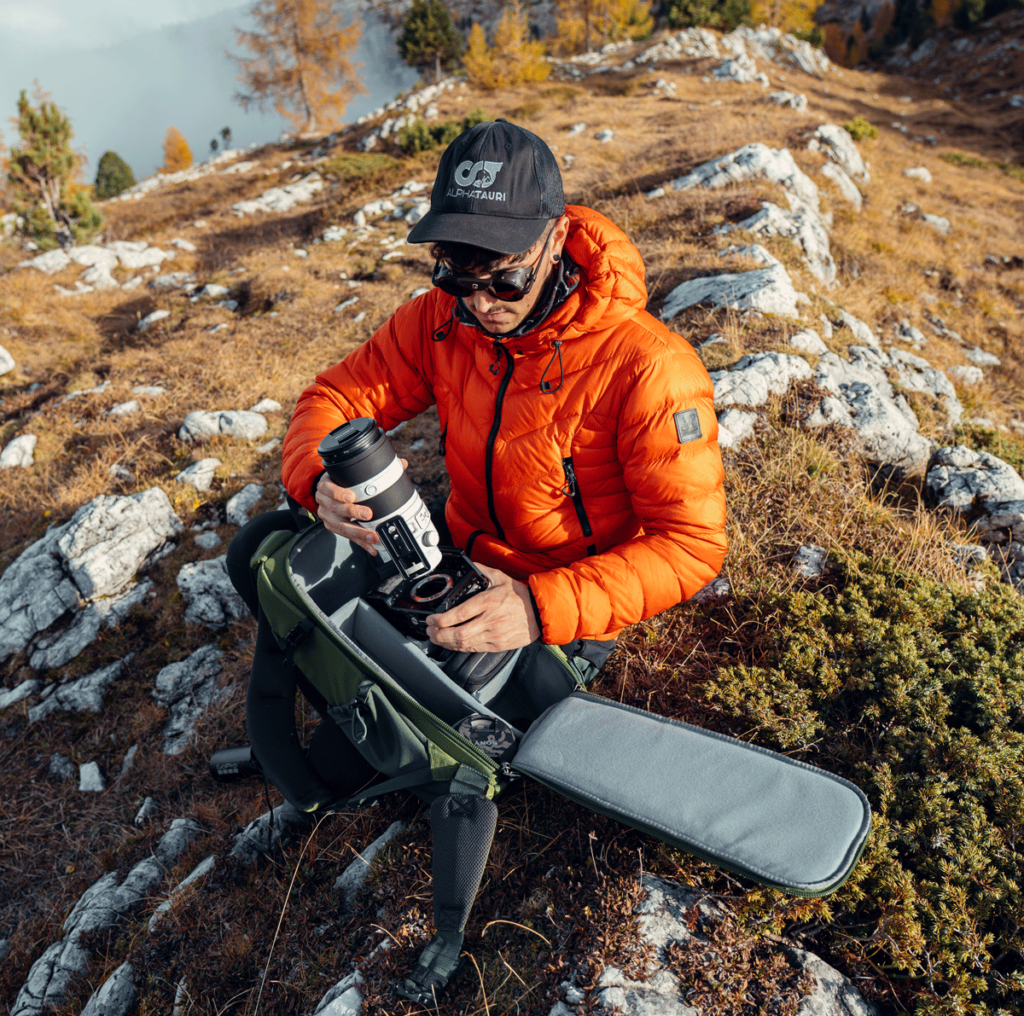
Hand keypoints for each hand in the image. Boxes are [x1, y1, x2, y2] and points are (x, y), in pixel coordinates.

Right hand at [314, 460, 407, 554]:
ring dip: (358, 532)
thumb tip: (402, 463)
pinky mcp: (332, 527)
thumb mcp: (349, 472)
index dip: (338, 493)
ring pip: (340, 526)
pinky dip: (359, 542)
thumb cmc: (340, 481)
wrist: (326, 491)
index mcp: (325, 484)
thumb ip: (373, 467)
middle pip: (336, 509)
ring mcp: (327, 516)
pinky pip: (346, 536)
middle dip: (353, 513)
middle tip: (368, 514)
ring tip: (372, 536)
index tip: (351, 496)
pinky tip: (370, 546)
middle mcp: (323, 501)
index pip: (328, 488)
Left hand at [425, 562, 540, 652]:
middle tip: (430, 630)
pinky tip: (452, 643)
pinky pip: (474, 649)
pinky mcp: (497, 645)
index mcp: (489, 602)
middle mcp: (490, 620)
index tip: (431, 619)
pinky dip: (459, 648)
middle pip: (458, 633)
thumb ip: (482, 570)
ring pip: (464, 644)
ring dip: (446, 643)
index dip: (441, 619)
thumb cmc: (521, 596)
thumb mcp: (501, 577)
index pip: (459, 614)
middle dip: (439, 634)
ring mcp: (494, 635)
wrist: (540, 612)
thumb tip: (469, 563)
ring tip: (436, 637)